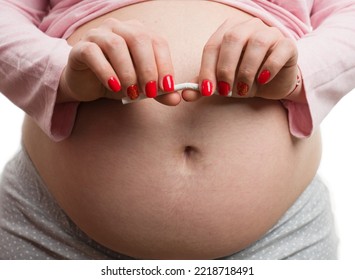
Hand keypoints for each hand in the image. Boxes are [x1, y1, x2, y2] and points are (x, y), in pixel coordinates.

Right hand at [58, 18, 180, 104]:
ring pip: (116, 45)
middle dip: (148, 68)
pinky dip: (106, 72)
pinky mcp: (81, 47)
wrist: (86, 84)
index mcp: (138, 33)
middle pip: (138, 39)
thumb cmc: (117, 81)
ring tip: (132, 93)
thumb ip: (158, 91)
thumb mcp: (141, 88)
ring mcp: (98, 34)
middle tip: (150, 92)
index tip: (167, 88)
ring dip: (128, 72)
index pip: (157, 42)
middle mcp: (119, 28)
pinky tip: (114, 87)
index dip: (165, 65)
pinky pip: (94, 54)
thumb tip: (176, 99)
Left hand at [182, 17, 299, 100]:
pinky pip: (279, 51)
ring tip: (243, 90)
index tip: (207, 91)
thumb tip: (185, 95)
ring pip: (256, 44)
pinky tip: (263, 80)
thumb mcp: (222, 82)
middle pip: (232, 40)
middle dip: (225, 69)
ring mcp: (270, 32)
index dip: (207, 69)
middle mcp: (248, 26)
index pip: (212, 46)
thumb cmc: (244, 78)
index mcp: (228, 31)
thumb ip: (205, 85)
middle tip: (225, 91)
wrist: (273, 82)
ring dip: (246, 71)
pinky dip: (269, 67)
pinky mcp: (288, 44)